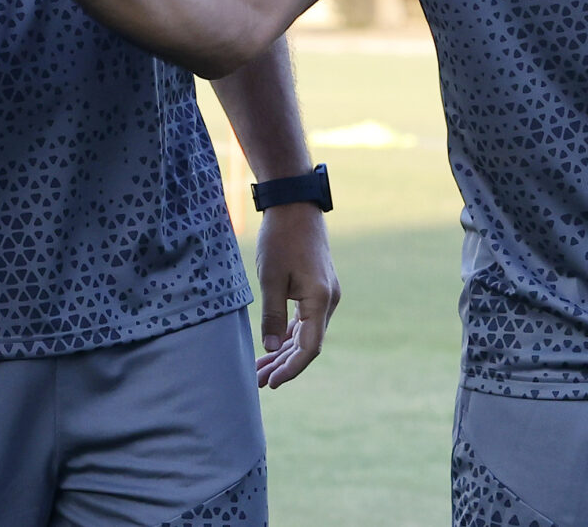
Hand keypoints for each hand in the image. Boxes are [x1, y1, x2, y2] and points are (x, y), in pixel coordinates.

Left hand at [252, 203, 339, 387]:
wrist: (296, 205)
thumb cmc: (281, 238)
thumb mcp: (271, 278)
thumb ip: (272, 315)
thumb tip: (269, 349)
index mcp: (320, 300)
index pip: (309, 348)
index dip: (291, 368)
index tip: (272, 383)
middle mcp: (328, 301)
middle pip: (307, 344)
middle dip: (283, 365)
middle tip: (259, 382)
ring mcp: (324, 294)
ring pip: (305, 333)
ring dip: (284, 351)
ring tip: (261, 371)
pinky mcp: (317, 288)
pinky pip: (305, 319)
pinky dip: (289, 334)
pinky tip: (273, 347)